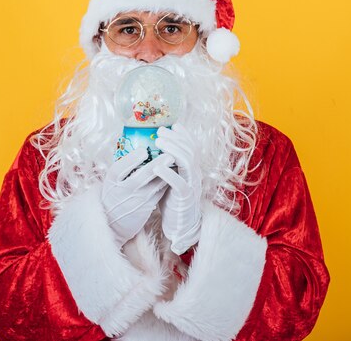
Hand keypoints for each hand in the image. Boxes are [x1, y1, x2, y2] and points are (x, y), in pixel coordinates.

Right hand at [102, 148, 174, 246]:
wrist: (113, 221)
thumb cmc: (114, 193)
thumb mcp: (111, 181)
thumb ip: (122, 166)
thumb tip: (138, 142)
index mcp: (112, 181)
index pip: (119, 169)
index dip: (131, 159)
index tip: (143, 150)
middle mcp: (124, 191)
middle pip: (141, 177)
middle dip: (156, 165)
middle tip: (169, 154)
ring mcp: (137, 200)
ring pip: (155, 185)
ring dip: (167, 172)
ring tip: (177, 160)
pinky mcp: (148, 206)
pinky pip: (160, 191)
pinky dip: (168, 181)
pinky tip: (175, 171)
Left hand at [153, 124, 201, 254]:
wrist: (182, 227)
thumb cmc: (173, 201)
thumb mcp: (171, 179)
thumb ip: (168, 166)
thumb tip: (155, 150)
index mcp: (192, 170)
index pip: (191, 147)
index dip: (183, 135)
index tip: (172, 125)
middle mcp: (195, 175)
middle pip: (189, 150)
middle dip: (175, 138)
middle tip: (160, 131)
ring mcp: (192, 185)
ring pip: (187, 162)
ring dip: (172, 150)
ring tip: (158, 142)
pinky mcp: (185, 198)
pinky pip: (179, 183)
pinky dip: (168, 173)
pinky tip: (156, 167)